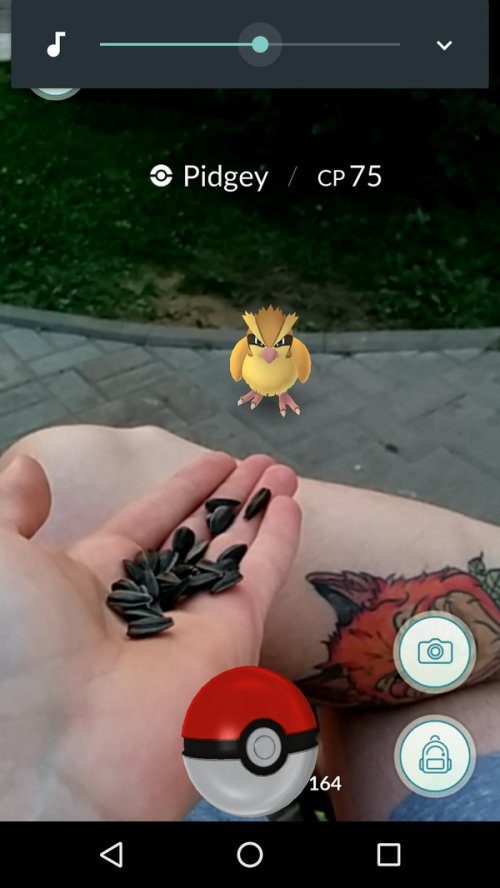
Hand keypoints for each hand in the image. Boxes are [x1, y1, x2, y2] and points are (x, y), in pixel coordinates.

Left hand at [0, 452, 299, 820]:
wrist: (57, 745)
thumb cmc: (15, 645)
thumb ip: (11, 508)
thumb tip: (29, 467)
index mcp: (89, 587)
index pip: (148, 526)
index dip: (182, 492)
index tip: (215, 462)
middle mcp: (146, 608)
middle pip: (198, 540)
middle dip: (230, 499)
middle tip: (260, 464)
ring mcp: (191, 627)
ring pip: (234, 555)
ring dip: (261, 511)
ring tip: (284, 471)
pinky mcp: (230, 643)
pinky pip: (259, 580)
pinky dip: (278, 543)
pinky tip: (290, 505)